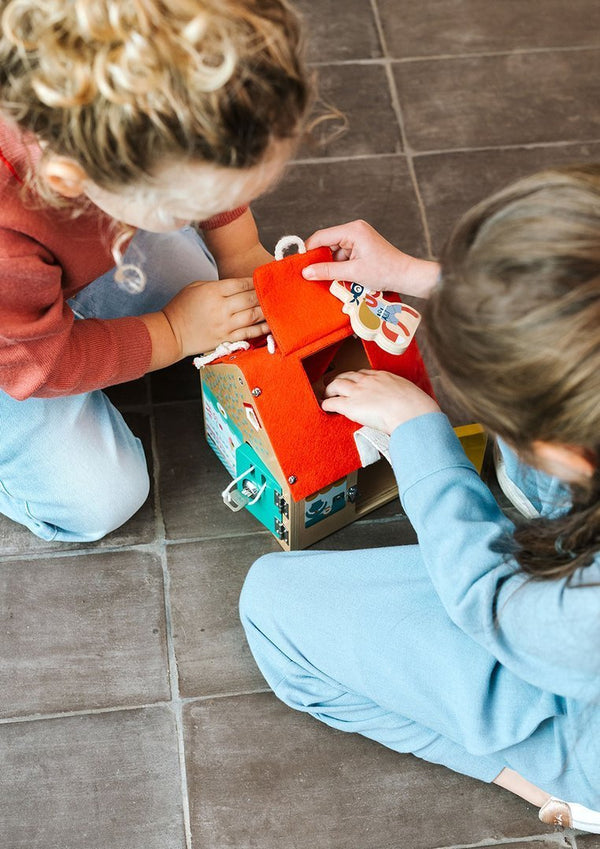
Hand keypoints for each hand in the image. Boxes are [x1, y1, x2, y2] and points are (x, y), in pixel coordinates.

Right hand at [162, 277, 267, 356]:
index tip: (265, 279)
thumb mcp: (196, 286)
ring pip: (253, 316)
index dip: (255, 281)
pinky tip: (271, 325)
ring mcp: (225, 325)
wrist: (171, 333)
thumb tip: (239, 285)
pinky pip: (248, 333)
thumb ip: (218, 285)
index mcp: (213, 292)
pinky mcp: (226, 338)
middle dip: (265, 294)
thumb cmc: (181, 307)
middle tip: (277, 291)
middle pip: (250, 299)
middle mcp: (221, 308)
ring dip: (267, 310)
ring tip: (279, 306)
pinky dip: (262, 329)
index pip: (241, 284)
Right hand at [301, 219, 438, 297]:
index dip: (308, 251)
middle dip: (321, 260)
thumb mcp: (353, 273)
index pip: (321, 236)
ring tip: (334, 280)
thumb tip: (306, 272)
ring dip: (332, 266)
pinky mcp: (361, 246)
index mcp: (352, 230)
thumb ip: (327, 271)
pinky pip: (343, 255)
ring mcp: (358, 237)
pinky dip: (340, 267)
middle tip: (313, 276)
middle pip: (327, 243)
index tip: (299, 265)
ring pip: (334, 251)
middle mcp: (354, 229)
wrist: (406, 275)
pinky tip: (342, 278)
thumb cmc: (385, 271)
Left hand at [322, 369, 439, 433]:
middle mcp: (368, 381)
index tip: (354, 381)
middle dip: (339, 379)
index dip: (356, 377)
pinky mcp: (350, 406)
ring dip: (330, 389)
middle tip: (334, 383)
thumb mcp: (410, 394)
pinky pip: (333, 403)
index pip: (364, 373)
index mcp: (383, 376)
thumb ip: (402, 396)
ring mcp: (358, 392)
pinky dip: (327, 404)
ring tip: (326, 394)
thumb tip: (406, 404)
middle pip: (347, 375)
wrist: (411, 413)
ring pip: (336, 385)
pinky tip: (324, 406)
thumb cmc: (416, 407)